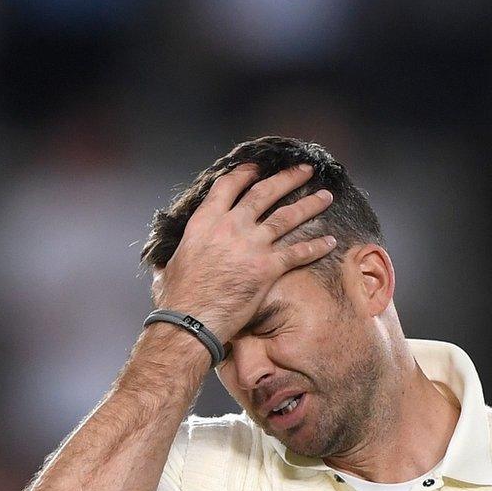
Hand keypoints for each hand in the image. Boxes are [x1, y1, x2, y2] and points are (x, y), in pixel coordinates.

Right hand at [150, 162, 338, 342]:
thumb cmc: (176, 300)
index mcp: (204, 222)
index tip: (258, 168)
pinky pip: (298, 252)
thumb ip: (173, 257)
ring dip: (310, 205)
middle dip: (288, 178)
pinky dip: (316, 246)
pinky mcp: (267, 267)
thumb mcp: (167, 267)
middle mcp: (230, 226)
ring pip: (287, 217)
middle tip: (304, 170)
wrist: (190, 322)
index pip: (228, 187)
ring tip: (326, 196)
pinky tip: (330, 242)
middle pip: (265, 193)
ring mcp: (251, 245)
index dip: (245, 174)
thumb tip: (161, 264)